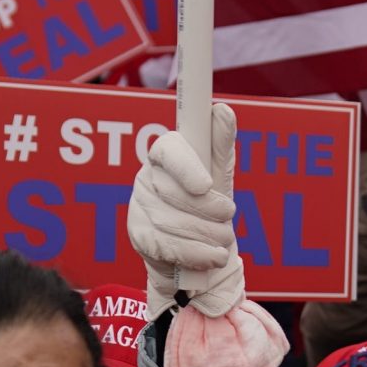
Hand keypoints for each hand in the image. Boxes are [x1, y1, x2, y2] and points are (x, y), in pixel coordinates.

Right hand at [128, 104, 245, 316]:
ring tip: (224, 239)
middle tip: (228, 215)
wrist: (197, 255)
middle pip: (173, 191)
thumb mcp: (219, 176)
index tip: (206, 185)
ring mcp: (139, 208)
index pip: (167, 150)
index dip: (185, 167)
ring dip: (207, 234)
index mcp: (166, 156)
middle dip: (208, 208)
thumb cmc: (208, 207)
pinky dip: (196, 254)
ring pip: (171, 221)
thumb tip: (223, 110)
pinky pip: (167, 246)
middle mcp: (147, 178)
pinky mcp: (139, 237)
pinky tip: (213, 256)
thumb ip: (220, 145)